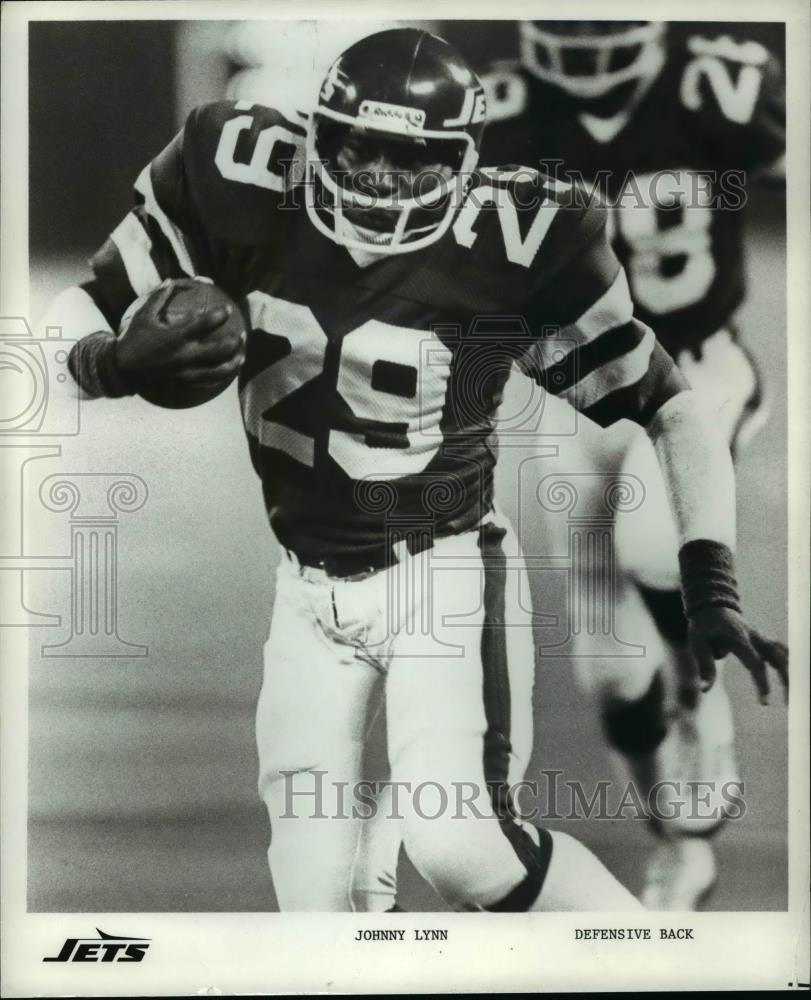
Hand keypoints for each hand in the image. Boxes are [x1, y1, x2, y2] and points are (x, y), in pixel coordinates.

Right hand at [116, 280, 242, 394]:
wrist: (124, 369)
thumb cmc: (134, 339)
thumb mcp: (143, 316)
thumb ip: (158, 298)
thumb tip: (171, 280)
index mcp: (176, 336)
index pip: (205, 323)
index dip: (220, 315)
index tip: (228, 309)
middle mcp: (185, 355)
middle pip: (219, 350)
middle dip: (234, 342)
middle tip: (242, 335)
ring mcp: (186, 372)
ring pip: (218, 371)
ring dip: (233, 363)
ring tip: (241, 357)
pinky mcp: (185, 382)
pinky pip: (208, 382)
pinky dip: (220, 377)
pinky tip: (227, 373)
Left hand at [686, 606, 788, 705]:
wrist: (712, 605)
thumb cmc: (703, 626)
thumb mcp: (697, 643)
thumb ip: (705, 666)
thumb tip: (704, 690)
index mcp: (739, 638)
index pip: (755, 663)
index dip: (762, 682)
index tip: (765, 702)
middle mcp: (754, 637)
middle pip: (778, 658)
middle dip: (786, 679)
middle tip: (788, 703)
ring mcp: (761, 637)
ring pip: (782, 654)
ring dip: (790, 673)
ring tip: (791, 697)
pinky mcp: (763, 640)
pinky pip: (780, 651)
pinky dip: (789, 663)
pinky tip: (794, 679)